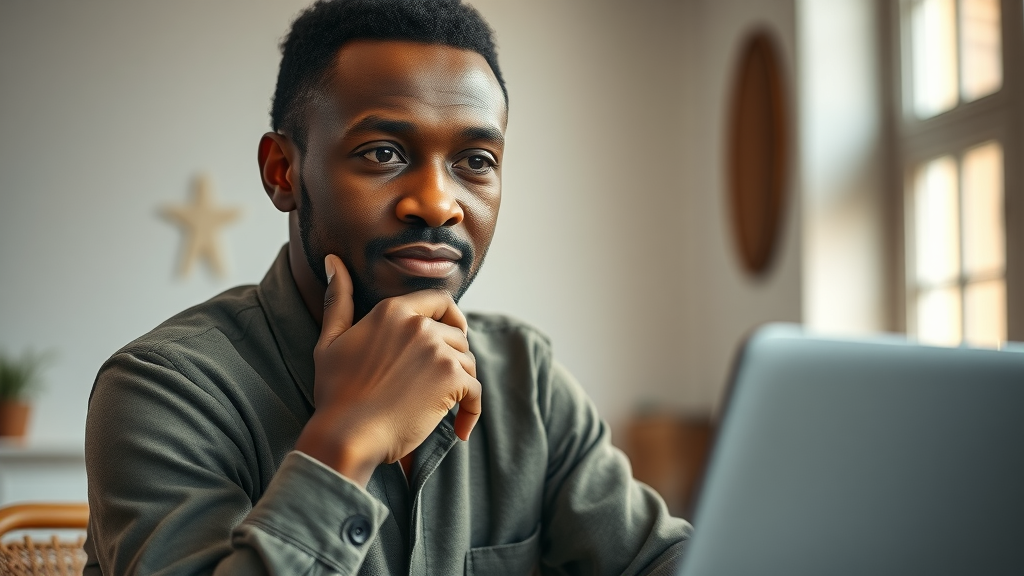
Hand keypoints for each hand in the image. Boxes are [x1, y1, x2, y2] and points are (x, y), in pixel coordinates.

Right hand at [294, 254, 481, 485]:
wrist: (346, 434)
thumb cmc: (335, 393)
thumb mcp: (330, 341)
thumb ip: (338, 300)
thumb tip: (334, 262)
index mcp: (393, 310)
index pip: (440, 300)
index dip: (452, 317)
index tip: (452, 334)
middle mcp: (419, 324)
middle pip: (457, 334)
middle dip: (453, 357)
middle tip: (440, 383)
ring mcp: (437, 350)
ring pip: (467, 362)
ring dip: (460, 384)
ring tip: (442, 406)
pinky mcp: (451, 379)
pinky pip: (475, 392)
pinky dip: (471, 412)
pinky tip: (459, 430)